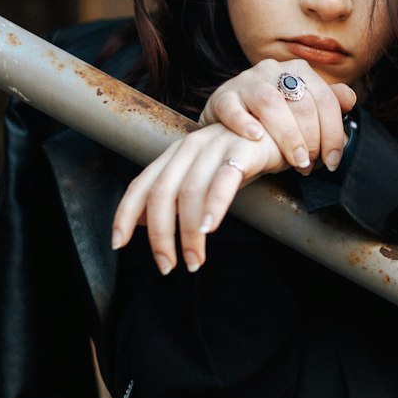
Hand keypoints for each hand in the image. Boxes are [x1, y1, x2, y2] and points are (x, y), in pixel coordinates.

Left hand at [110, 123, 284, 274]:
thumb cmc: (238, 158)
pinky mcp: (242, 151)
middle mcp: (189, 149)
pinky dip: (213, 206)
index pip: (140, 186)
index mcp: (173, 155)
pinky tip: (210, 229)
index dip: (125, 214)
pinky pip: (223, 181)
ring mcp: (215, 148)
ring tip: (194, 260)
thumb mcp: (200, 175)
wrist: (279, 131)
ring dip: (188, 232)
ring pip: (190, 192)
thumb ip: (171, 196)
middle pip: (162, 194)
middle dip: (160, 235)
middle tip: (166, 266)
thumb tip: (140, 222)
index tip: (118, 243)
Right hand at [199, 61, 355, 172]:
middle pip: (300, 103)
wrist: (229, 124)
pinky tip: (256, 137)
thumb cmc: (272, 121)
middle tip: (309, 164)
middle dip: (311, 139)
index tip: (332, 162)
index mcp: (298, 71)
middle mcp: (273, 70)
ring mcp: (246, 81)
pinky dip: (244, 123)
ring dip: (286, 135)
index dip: (333, 133)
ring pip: (270, 102)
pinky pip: (232, 107)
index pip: (324, 99)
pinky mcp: (222, 96)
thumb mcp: (302, 112)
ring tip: (292, 161)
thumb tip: (351, 99)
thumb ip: (327, 104)